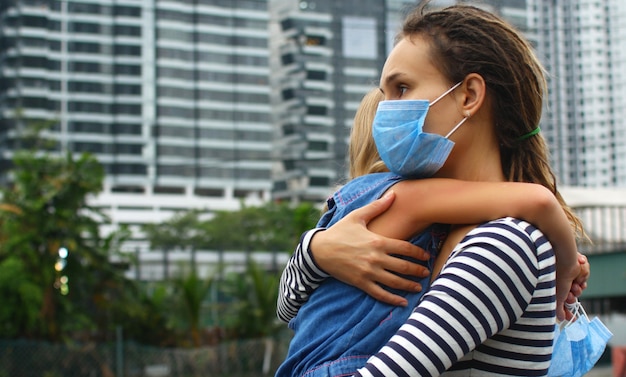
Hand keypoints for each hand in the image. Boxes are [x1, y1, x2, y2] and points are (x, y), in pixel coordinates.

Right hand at [310, 191, 429, 306]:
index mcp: (377, 241)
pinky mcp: (361, 283)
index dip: (419, 253)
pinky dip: (393, 299)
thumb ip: (377, 207)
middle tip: (427, 272)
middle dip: (418, 270)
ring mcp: (369, 272)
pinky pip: (380, 294)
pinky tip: (402, 302)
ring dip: (409, 285)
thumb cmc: (339, 231)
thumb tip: (393, 195)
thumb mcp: (357, 216)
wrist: (319, 250)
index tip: (426, 256)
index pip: (405, 248)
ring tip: (419, 286)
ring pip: (395, 282)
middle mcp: (376, 258)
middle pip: (404, 266)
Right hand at [557, 253, 589, 320]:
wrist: (564, 261)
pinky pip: (584, 278)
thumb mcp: (557, 297)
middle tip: (570, 295)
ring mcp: (569, 277)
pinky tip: (578, 276)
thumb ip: (558, 309)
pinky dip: (582, 277)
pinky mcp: (576, 270)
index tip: (573, 319)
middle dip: (573, 297)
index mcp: (554, 289)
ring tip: (573, 284)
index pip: (562, 304)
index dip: (568, 312)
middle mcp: (561, 283)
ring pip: (579, 288)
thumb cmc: (556, 276)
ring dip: (578, 287)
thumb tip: (560, 319)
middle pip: (572, 297)